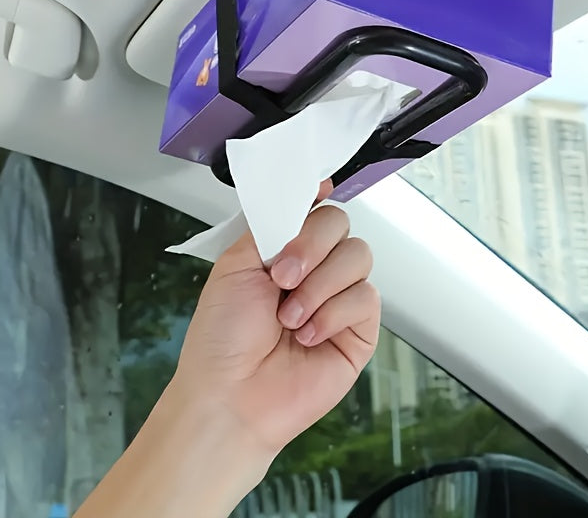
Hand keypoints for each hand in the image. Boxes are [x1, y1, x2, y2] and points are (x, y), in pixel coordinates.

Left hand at [174, 180, 380, 458]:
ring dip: (318, 286)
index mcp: (284, 250)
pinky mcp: (359, 329)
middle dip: (311, 246)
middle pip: (340, 224)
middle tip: (280, 277)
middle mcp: (316, 269)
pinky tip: (307, 335)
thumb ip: (272, 225)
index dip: (318, 197)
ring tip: (289, 318)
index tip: (317, 192)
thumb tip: (311, 193)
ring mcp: (339, 297)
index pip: (314, 209)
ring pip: (358, 256)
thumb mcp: (235, 265)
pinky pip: (365, 298)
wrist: (231, 395)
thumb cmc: (222, 339)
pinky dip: (332, 314)